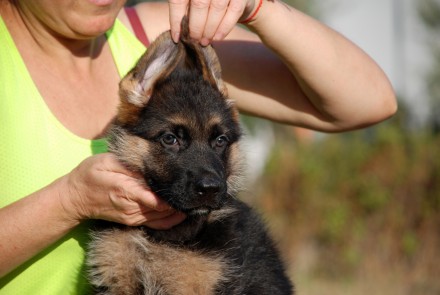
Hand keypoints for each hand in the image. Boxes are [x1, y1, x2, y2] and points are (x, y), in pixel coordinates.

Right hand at [59, 153, 185, 228]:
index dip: (175, 196)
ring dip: (179, 212)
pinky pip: (157, 224)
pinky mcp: (133, 222)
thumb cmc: (90, 175)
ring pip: (163, 219)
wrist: (75, 198)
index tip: (190, 189)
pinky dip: (171, 220)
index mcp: (126, 191)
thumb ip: (129, 166)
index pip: (157, 199)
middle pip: (164, 210)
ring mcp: (132, 218)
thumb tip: (151, 166)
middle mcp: (131, 208)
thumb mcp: (107, 162)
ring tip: (195, 202)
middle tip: (199, 195)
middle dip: (182, 203)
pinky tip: (182, 211)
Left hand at [168, 0, 256, 44]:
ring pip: (216, 8)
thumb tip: (177, 34)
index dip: (176, 20)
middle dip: (195, 27)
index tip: (177, 38)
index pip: (179, 0)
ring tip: (204, 41)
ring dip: (209, 29)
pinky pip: (233, 12)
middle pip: (199, 4)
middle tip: (194, 40)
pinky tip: (217, 38)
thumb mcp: (194, 2)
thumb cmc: (209, 1)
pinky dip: (224, 28)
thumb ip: (186, 10)